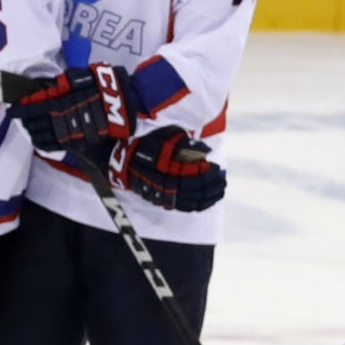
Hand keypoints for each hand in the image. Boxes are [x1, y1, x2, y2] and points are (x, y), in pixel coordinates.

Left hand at [8, 63, 135, 151]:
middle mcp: (56, 121)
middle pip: (32, 124)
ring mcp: (65, 135)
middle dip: (25, 121)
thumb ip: (62, 82)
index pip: (29, 109)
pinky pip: (52, 146)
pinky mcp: (74, 144)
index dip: (19, 110)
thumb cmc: (103, 88)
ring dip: (32, 132)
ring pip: (40, 136)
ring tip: (29, 128)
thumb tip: (50, 85)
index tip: (12, 109)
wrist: (124, 108)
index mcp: (55, 103)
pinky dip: (42, 143)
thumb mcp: (80, 78)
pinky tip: (39, 139)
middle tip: (21, 118)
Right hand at [104, 126, 224, 211]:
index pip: (198, 173)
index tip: (215, 166)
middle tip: (221, 181)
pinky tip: (204, 201)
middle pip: (197, 189)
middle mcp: (170, 183)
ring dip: (207, 197)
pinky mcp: (161, 200)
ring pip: (192, 200)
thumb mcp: (166, 137)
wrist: (122, 159)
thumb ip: (185, 144)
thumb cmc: (146, 144)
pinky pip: (183, 206)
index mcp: (172, 167)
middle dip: (212, 186)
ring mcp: (165, 194)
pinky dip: (196, 205)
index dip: (210, 172)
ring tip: (217, 191)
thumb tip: (206, 151)